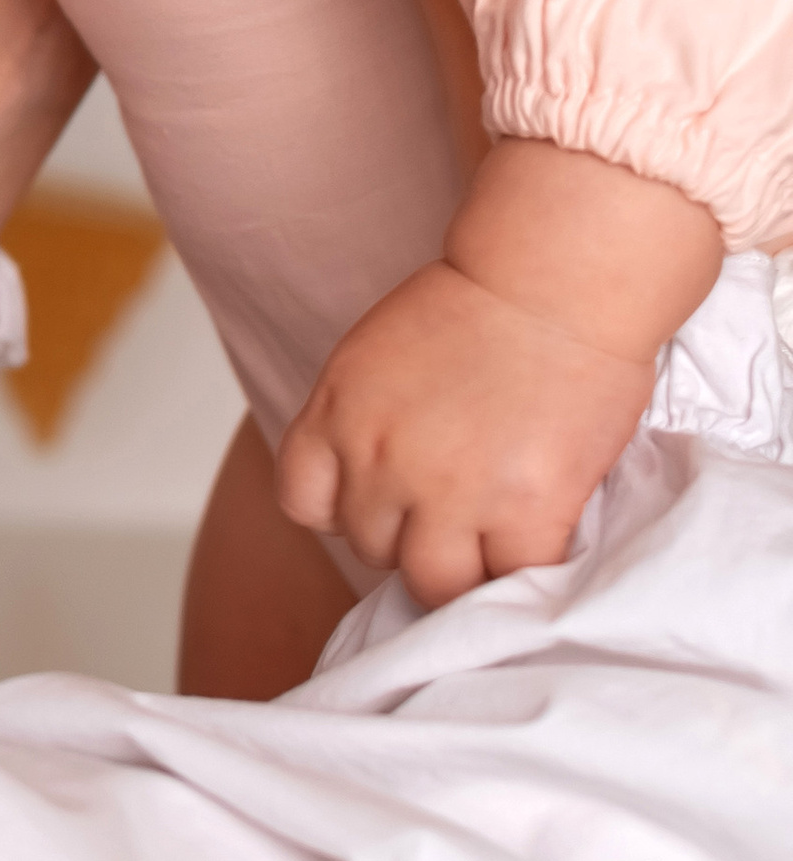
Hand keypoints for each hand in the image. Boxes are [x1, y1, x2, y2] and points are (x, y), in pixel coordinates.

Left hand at [277, 260, 661, 604]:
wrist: (555, 277)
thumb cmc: (479, 305)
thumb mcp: (374, 355)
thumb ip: (360, 424)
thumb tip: (370, 491)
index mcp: (336, 413)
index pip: (304, 503)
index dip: (345, 508)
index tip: (385, 497)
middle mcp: (380, 459)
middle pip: (371, 547)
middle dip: (411, 533)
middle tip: (457, 504)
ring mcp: (451, 492)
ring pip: (435, 583)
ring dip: (463, 567)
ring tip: (494, 532)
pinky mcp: (525, 512)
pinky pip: (511, 579)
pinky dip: (525, 567)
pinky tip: (541, 531)